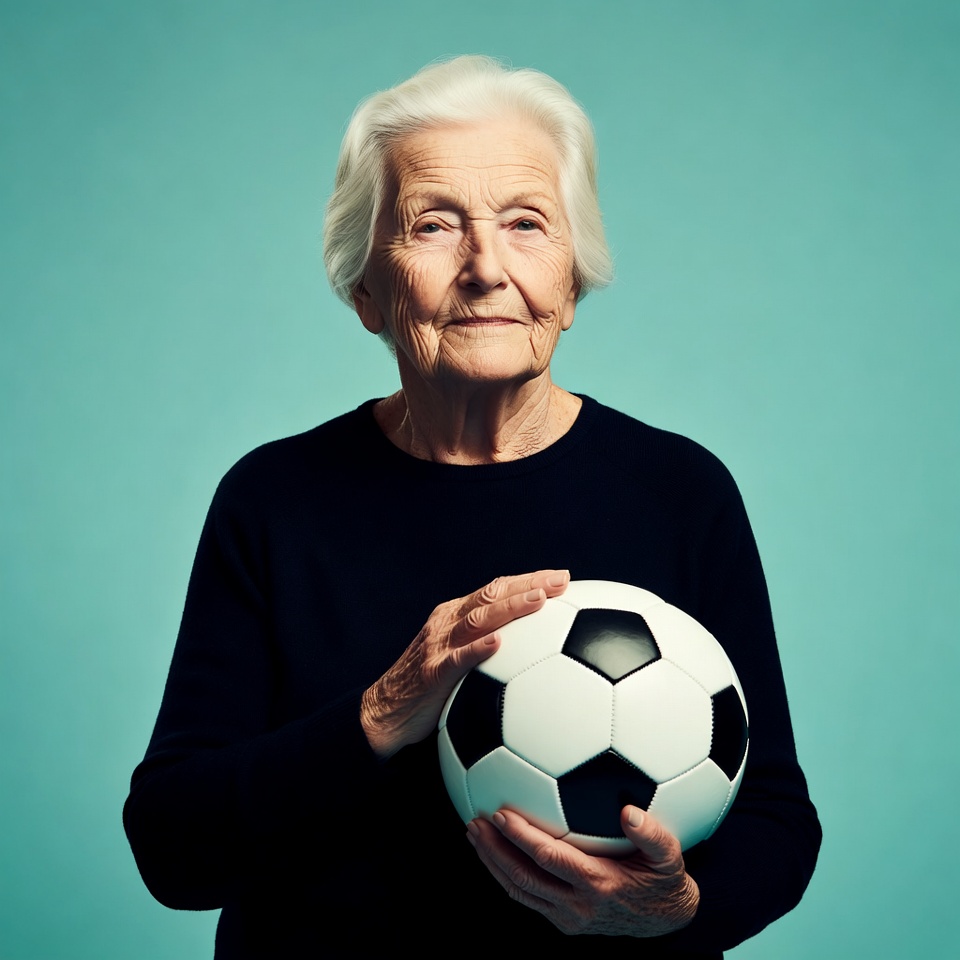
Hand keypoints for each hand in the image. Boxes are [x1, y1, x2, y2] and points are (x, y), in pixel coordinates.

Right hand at [361, 570, 569, 758]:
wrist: (384, 712)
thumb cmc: (429, 687)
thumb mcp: (456, 655)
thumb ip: (484, 644)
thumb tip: (532, 647)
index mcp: (454, 615)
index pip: (495, 589)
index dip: (528, 579)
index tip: (560, 576)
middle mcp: (447, 623)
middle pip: (491, 595)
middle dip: (528, 584)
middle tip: (561, 580)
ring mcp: (438, 645)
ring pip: (477, 619)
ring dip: (509, 607)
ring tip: (538, 601)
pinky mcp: (432, 673)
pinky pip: (457, 659)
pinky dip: (478, 649)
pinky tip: (498, 644)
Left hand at [466, 805, 698, 936]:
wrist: (668, 921)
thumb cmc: (665, 879)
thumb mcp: (669, 856)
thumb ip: (652, 834)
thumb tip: (629, 811)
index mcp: (598, 883)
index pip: (549, 857)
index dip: (521, 837)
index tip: (501, 814)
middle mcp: (578, 904)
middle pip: (524, 877)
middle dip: (494, 850)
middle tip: (474, 823)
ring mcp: (568, 917)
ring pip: (520, 891)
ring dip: (493, 863)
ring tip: (475, 836)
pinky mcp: (564, 921)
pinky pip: (528, 898)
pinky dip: (506, 875)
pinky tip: (495, 854)